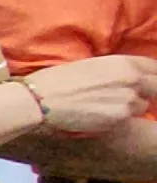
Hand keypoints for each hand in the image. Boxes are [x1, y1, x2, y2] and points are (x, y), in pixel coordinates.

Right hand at [26, 55, 156, 135]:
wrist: (38, 101)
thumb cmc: (56, 82)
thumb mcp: (91, 67)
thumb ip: (115, 71)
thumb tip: (126, 79)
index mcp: (124, 62)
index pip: (156, 67)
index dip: (153, 76)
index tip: (148, 82)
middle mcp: (132, 79)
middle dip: (150, 92)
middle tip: (130, 98)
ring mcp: (129, 100)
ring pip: (143, 105)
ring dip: (131, 107)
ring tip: (107, 108)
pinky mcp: (120, 119)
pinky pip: (128, 119)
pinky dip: (118, 119)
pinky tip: (99, 117)